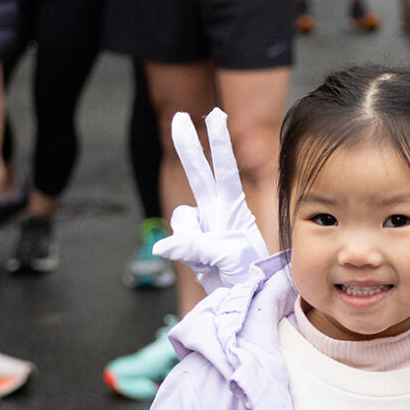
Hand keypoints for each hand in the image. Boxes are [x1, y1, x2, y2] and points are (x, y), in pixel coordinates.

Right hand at [152, 109, 268, 293]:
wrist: (242, 296)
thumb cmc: (247, 273)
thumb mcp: (227, 257)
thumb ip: (196, 245)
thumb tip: (162, 246)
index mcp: (233, 207)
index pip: (226, 169)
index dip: (219, 142)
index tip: (216, 114)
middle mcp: (216, 211)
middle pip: (200, 174)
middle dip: (189, 145)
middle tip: (179, 116)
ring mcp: (201, 227)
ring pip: (180, 220)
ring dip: (191, 240)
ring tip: (214, 260)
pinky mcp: (190, 244)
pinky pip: (176, 242)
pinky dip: (184, 254)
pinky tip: (202, 265)